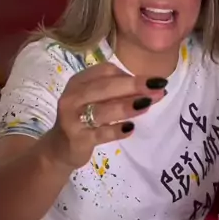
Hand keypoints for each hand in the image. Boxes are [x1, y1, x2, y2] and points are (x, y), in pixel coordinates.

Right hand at [43, 62, 166, 170]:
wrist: (60, 148)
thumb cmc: (84, 119)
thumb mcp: (96, 100)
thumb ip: (118, 93)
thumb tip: (154, 88)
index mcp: (78, 82)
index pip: (106, 71)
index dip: (130, 74)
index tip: (152, 81)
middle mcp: (72, 97)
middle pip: (104, 87)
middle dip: (133, 86)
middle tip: (158, 87)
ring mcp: (73, 119)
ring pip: (102, 110)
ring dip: (126, 106)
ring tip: (147, 105)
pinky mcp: (77, 139)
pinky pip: (100, 134)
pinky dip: (116, 130)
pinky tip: (130, 128)